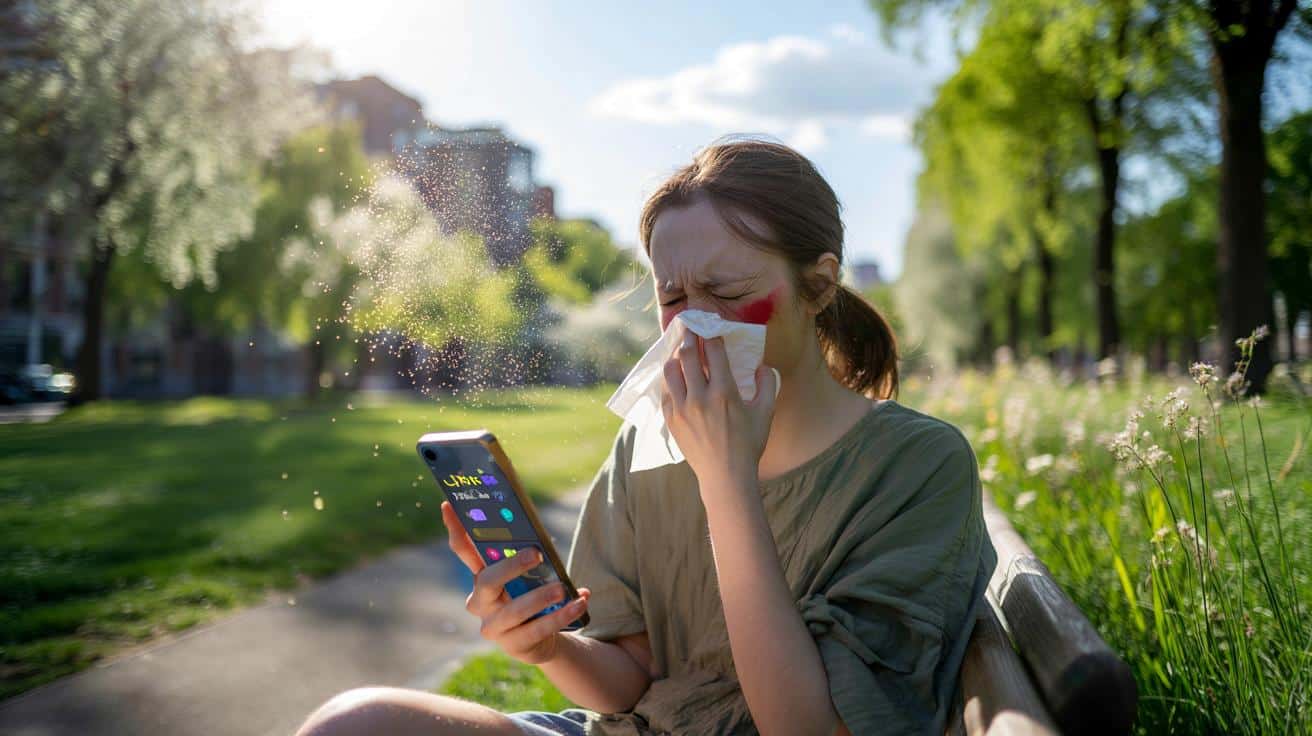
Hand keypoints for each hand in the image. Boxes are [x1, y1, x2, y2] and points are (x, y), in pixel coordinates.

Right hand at [441, 500, 590, 664]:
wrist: (539, 640)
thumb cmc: (530, 597)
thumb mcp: (525, 576)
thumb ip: (524, 558)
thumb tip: (535, 536)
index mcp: (480, 579)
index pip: (463, 551)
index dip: (455, 529)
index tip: (447, 503)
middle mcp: (480, 603)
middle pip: (487, 581)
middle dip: (510, 566)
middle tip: (535, 554)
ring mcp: (494, 627)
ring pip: (515, 610)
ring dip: (540, 597)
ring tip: (562, 588)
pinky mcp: (514, 646)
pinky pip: (538, 629)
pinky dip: (561, 615)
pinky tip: (579, 602)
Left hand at [660, 324, 776, 499]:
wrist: (726, 477)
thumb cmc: (748, 446)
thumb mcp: (765, 414)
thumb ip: (766, 385)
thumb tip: (762, 366)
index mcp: (725, 392)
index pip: (714, 351)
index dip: (711, 333)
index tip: (710, 325)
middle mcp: (700, 397)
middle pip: (689, 355)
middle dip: (690, 336)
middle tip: (690, 327)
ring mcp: (682, 409)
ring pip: (671, 371)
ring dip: (676, 358)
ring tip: (682, 353)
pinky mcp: (671, 421)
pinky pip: (665, 392)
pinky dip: (670, 381)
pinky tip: (676, 378)